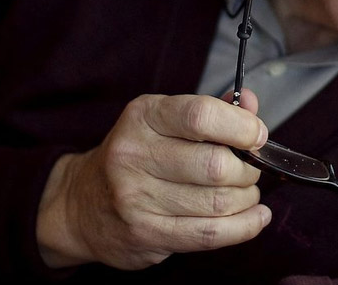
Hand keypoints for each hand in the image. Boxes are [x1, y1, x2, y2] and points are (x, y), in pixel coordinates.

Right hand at [36, 90, 269, 269]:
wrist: (81, 205)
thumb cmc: (136, 156)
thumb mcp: (163, 121)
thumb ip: (211, 111)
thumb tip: (250, 103)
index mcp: (144, 116)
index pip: (201, 116)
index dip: (241, 127)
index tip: (257, 136)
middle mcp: (135, 154)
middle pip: (215, 165)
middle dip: (248, 170)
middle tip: (251, 170)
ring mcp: (136, 197)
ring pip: (217, 202)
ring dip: (246, 199)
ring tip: (246, 194)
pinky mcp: (145, 233)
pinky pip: (209, 234)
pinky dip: (243, 228)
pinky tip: (255, 218)